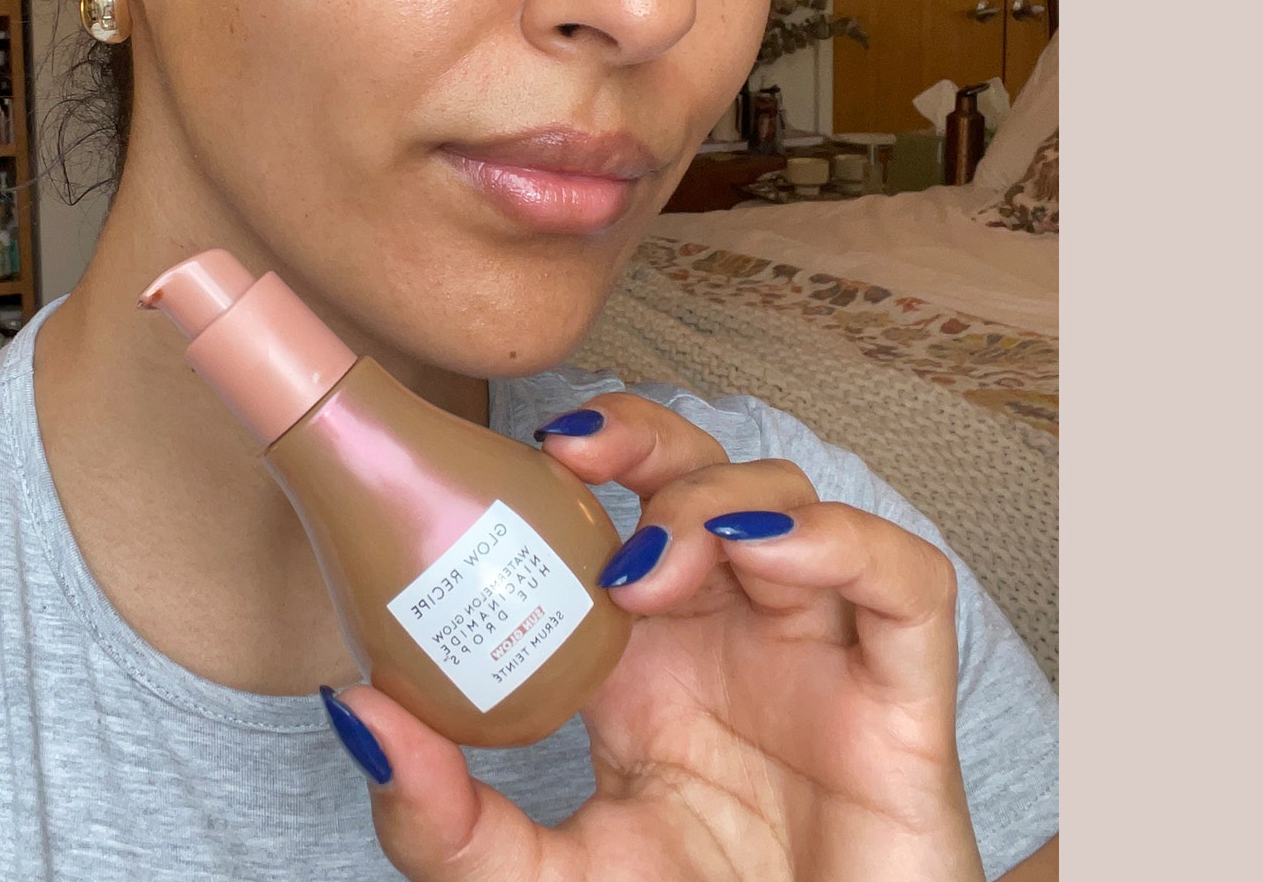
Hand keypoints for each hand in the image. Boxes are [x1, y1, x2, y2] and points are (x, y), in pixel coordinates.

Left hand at [325, 392, 985, 881]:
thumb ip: (445, 820)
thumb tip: (356, 711)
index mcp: (652, 662)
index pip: (628, 513)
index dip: (594, 455)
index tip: (524, 450)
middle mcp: (737, 639)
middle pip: (711, 477)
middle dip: (649, 443)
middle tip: (577, 462)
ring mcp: (824, 659)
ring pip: (800, 507)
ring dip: (721, 500)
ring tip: (651, 567)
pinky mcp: (905, 698)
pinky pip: (906, 581)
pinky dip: (843, 541)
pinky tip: (767, 551)